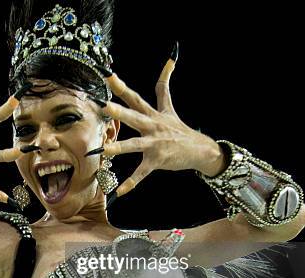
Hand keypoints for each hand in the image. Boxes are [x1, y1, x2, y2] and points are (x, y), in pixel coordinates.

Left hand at [90, 42, 226, 196]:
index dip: (121, 86)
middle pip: (133, 116)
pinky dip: (131, 183)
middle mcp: (152, 126)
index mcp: (152, 114)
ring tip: (105, 150)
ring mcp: (155, 144)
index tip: (107, 75)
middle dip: (119, 112)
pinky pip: (141, 173)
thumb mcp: (169, 106)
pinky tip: (119, 191)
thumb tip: (170, 59)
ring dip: (120, 147)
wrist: (201, 150)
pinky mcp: (157, 160)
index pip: (134, 96)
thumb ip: (165, 84)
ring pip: (135, 145)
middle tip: (104, 106)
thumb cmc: (179, 129)